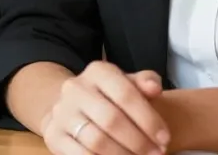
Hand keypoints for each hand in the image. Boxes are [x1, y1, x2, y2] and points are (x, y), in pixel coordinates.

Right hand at [41, 62, 170, 154]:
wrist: (71, 107)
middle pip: (111, 119)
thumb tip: (154, 87)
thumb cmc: (110, 98)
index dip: (148, 119)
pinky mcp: (53, 135)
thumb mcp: (127, 84)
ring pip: (96, 140)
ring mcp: (61, 112)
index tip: (164, 139)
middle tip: (155, 154)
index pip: (126, 94)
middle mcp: (75, 88)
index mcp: (97, 71)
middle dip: (138, 142)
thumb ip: (144, 83)